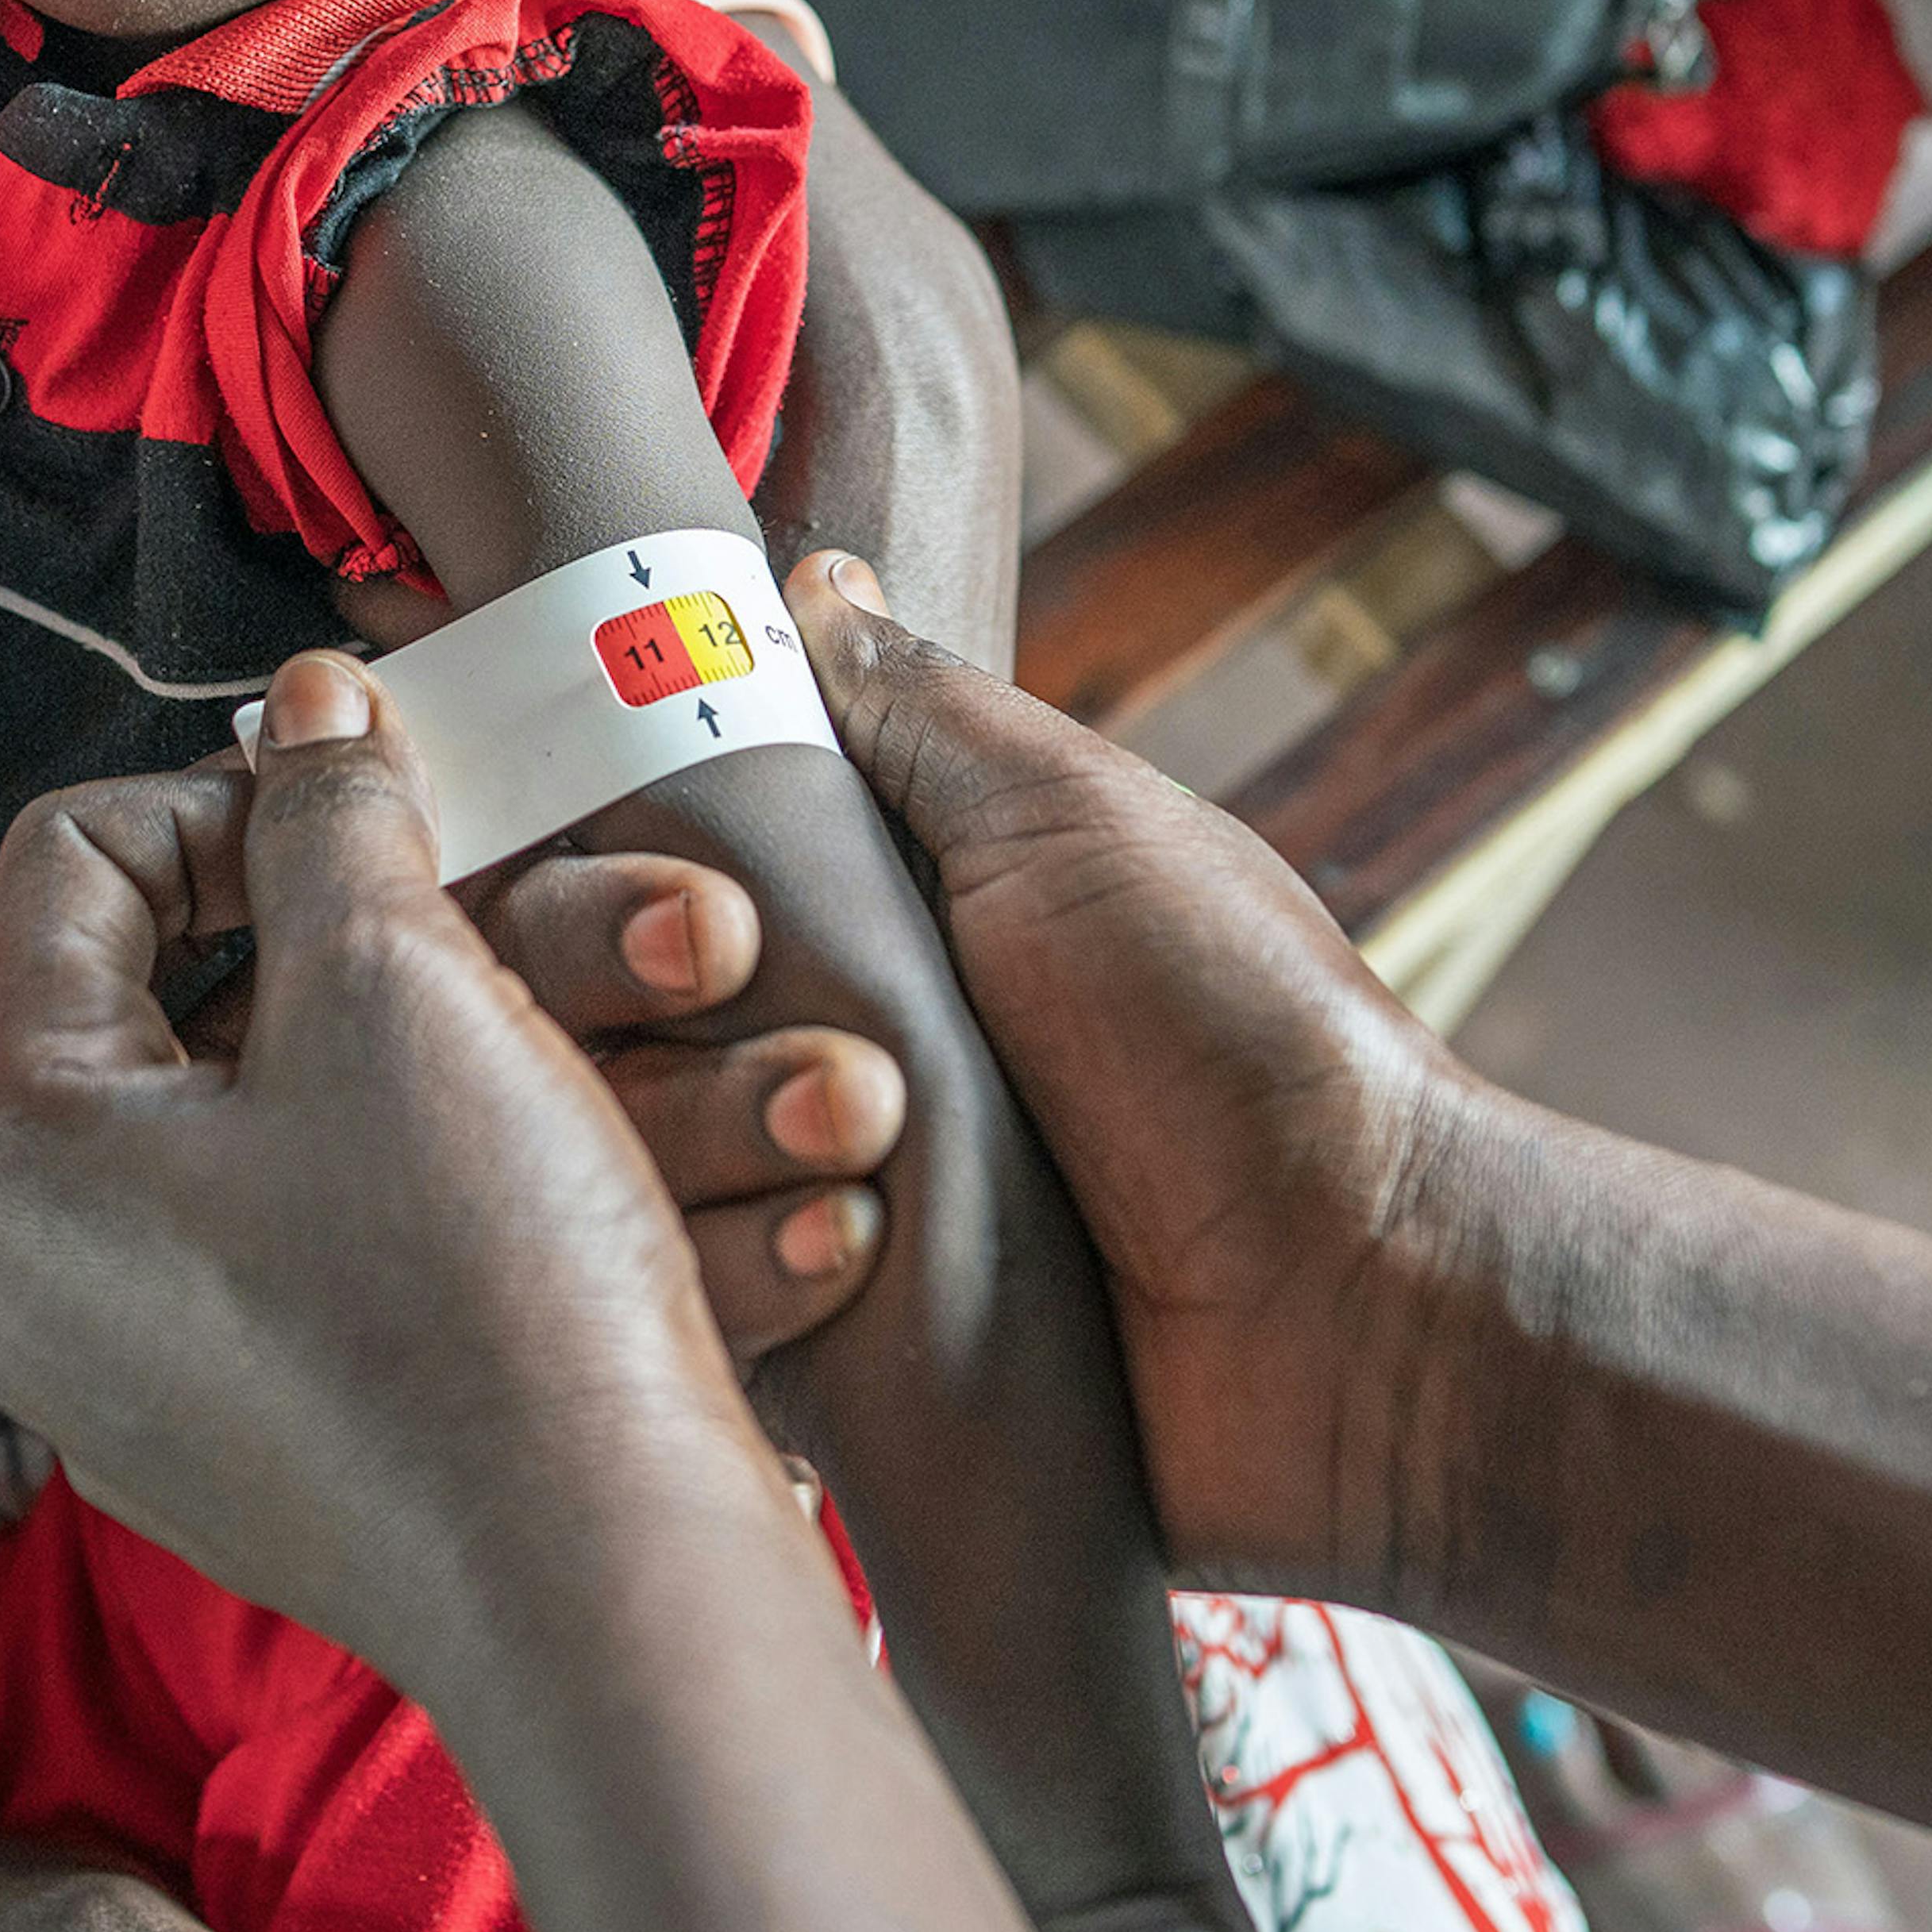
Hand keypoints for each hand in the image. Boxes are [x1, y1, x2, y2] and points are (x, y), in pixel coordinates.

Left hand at [0, 649, 816, 1677]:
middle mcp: (81, 1274)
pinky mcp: (327, 1443)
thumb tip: (300, 714)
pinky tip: (792, 1205)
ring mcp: (204, 1373)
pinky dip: (602, 1209)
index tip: (396, 800)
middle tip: (676, 929)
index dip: (241, 796)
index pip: (76, 871)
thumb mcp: (395, 985)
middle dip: (519, 953)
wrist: (612, 1604)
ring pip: (407, 1136)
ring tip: (817, 1092)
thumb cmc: (473, 1293)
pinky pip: (452, 1263)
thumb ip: (330, 817)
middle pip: (282, 1008)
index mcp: (24, 1147)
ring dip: (621, 1083)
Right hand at [675, 555, 1510, 1606]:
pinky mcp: (814, 1352)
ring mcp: (792, 1204)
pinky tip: (861, 1259)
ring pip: (624, 1163)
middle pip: (585, 1018)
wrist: (1347, 1300)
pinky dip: (758, 1276)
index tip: (709, 919)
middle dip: (677, 1024)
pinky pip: (688, 1308)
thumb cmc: (1235, 1033)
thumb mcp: (1072, 820)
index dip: (611, 891)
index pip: (619, 874)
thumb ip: (912, 709)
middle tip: (839, 1056)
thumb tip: (807, 579)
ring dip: (736, 1143)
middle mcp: (794, 1044)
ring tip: (878, 1157)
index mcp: (856, 908)